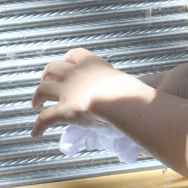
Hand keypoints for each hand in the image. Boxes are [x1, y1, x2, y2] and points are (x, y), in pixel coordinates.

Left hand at [31, 48, 145, 137]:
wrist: (118, 99)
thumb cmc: (130, 92)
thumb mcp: (127, 84)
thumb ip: (127, 89)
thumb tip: (152, 98)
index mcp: (91, 64)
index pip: (75, 54)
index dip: (68, 58)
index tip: (66, 62)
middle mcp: (75, 74)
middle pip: (54, 67)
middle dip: (47, 73)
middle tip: (45, 80)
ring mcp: (66, 91)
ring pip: (43, 89)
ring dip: (37, 96)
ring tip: (35, 103)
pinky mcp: (63, 109)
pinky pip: (45, 118)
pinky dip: (38, 126)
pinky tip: (35, 134)